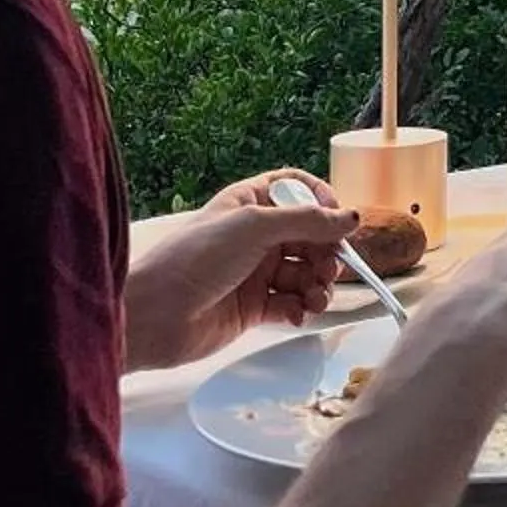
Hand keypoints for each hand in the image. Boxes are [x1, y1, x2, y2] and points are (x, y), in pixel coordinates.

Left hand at [123, 171, 354, 369]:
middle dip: (326, 252)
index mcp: (250, 203)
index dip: (322, 202)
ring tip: (316, 298)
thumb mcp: (254, 227)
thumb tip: (352, 217)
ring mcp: (254, 272)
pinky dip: (301, 309)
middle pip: (309, 236)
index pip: (298, 191)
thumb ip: (307, 221)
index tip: (338, 221)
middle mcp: (255, 235)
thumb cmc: (194, 259)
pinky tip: (297, 314)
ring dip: (318, 285)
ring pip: (304, 273)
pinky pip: (291, 303)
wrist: (154, 316)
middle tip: (330, 270)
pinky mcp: (253, 307)